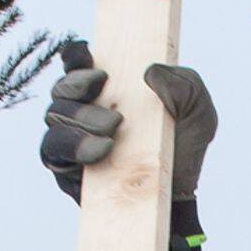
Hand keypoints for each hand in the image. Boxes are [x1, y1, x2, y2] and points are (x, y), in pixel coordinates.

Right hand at [39, 43, 217, 200]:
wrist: (178, 194)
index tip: (89, 56)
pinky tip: (102, 151)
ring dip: (79, 123)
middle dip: (78, 91)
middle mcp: (82, 110)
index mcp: (107, 86)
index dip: (75, 56)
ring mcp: (72, 140)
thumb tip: (150, 71)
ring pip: (54, 121)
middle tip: (114, 110)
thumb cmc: (184, 146)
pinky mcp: (67, 171)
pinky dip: (74, 148)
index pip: (76, 62)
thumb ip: (184, 83)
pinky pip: (53, 155)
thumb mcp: (198, 110)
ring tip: (112, 137)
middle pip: (59, 90)